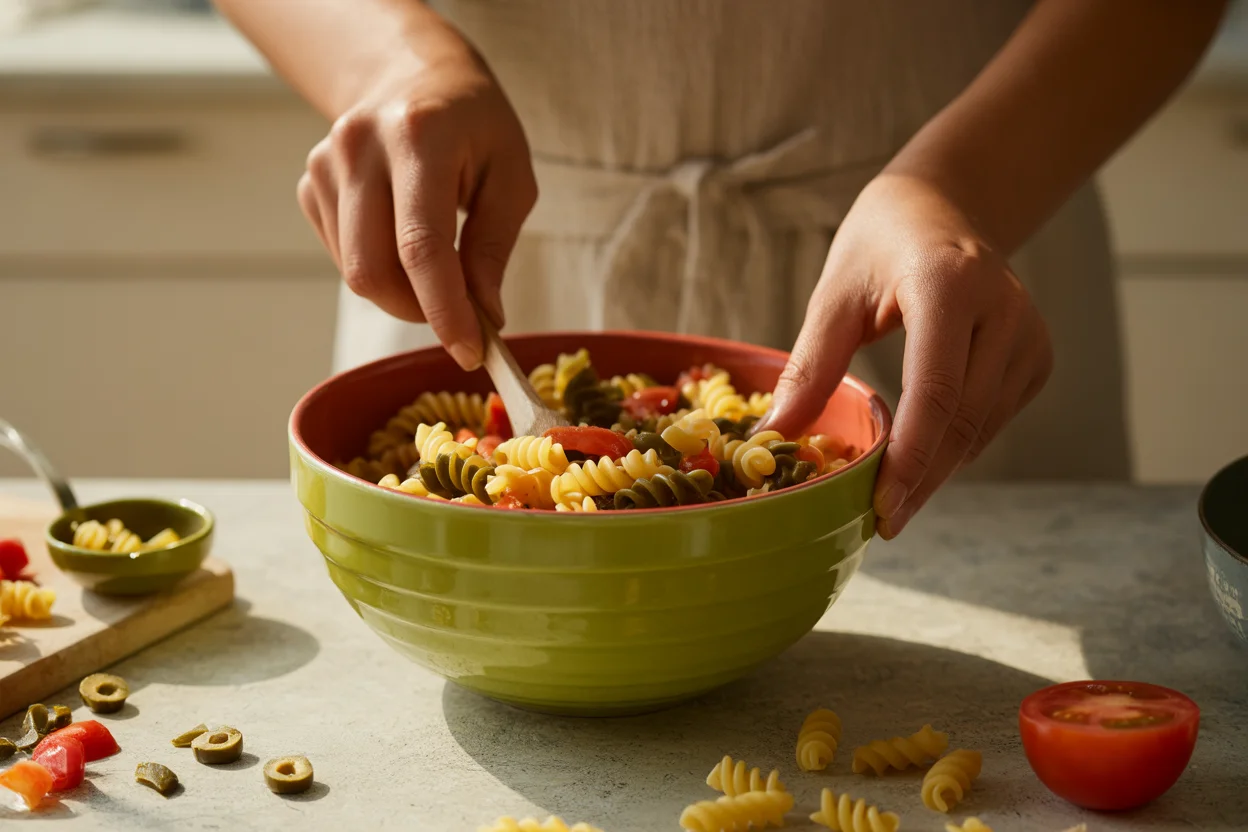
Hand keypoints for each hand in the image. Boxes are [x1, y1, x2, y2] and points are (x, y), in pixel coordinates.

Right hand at [296, 25, 536, 369]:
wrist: (411, 73)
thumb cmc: (473, 124)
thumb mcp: (511, 174)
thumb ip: (495, 246)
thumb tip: (484, 316)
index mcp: (418, 136)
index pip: (422, 246)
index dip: (444, 310)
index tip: (470, 352)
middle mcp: (358, 147)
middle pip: (374, 270)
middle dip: (420, 311)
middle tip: (460, 315)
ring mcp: (325, 166)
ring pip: (355, 272)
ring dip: (403, 294)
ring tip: (439, 271)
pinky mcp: (310, 185)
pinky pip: (343, 258)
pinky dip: (381, 271)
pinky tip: (403, 239)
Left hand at [759, 174, 1052, 537]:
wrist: (942, 207)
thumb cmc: (880, 245)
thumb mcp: (835, 293)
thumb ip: (812, 364)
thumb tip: (776, 434)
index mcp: (951, 285)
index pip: (937, 391)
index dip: (912, 458)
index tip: (884, 507)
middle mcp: (1004, 311)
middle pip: (963, 420)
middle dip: (922, 480)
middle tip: (882, 523)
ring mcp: (1029, 335)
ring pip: (983, 429)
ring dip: (938, 470)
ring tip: (894, 501)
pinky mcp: (1037, 356)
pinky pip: (994, 419)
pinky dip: (957, 447)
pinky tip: (923, 462)